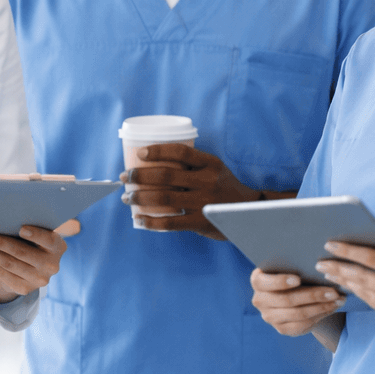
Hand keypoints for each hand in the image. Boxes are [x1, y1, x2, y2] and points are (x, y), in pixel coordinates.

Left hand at [0, 219, 79, 302]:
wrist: (30, 267)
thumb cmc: (30, 240)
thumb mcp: (35, 231)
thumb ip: (26, 222)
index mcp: (58, 246)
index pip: (49, 239)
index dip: (36, 234)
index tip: (21, 228)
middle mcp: (51, 265)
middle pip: (22, 252)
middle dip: (0, 243)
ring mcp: (38, 279)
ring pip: (9, 264)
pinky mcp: (24, 289)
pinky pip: (3, 274)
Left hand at [122, 143, 273, 238]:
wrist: (249, 211)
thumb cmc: (224, 187)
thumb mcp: (215, 169)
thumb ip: (192, 166)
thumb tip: (154, 163)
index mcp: (210, 163)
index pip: (181, 152)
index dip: (158, 150)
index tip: (139, 154)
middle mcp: (207, 181)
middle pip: (166, 175)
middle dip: (140, 176)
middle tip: (125, 178)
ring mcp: (204, 202)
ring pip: (164, 198)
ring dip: (140, 198)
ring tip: (127, 198)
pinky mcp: (201, 222)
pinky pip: (171, 222)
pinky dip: (152, 222)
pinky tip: (139, 219)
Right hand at [249, 268, 345, 335]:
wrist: (295, 296)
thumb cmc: (294, 276)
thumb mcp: (290, 269)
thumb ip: (297, 266)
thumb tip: (320, 264)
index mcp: (257, 281)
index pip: (264, 282)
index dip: (280, 281)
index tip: (298, 278)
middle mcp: (259, 300)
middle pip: (287, 300)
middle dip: (313, 295)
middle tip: (333, 291)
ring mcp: (269, 317)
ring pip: (298, 314)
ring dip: (321, 307)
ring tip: (338, 299)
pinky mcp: (282, 329)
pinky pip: (302, 325)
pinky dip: (320, 315)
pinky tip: (332, 308)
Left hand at [314, 223, 374, 325]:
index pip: (372, 259)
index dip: (348, 251)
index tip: (329, 244)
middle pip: (363, 279)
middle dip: (339, 269)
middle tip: (320, 262)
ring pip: (365, 294)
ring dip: (345, 282)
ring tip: (328, 273)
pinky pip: (374, 304)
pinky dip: (359, 293)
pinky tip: (348, 285)